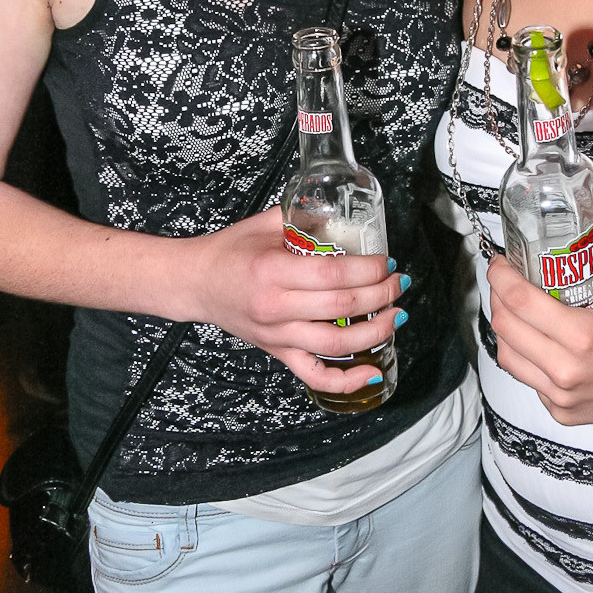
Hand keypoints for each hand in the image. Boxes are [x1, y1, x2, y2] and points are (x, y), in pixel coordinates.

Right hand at [184, 206, 405, 393]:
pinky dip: (346, 381)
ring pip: (336, 345)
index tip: (386, 261)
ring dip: (376, 332)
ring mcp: (277, 335)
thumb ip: (304, 216)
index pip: (334, 274)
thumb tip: (344, 212)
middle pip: (342, 308)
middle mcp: (276, 307)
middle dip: (381, 295)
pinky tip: (372, 372)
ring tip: (396, 314)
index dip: (369, 269)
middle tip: (398, 282)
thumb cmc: (230, 251)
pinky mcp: (277, 352)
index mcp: (274, 271)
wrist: (195, 282)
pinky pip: (314, 375)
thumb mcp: (265, 223)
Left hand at [488, 202, 592, 423]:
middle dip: (498, 298)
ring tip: (514, 307)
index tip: (500, 261)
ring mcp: (562, 396)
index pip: (519, 302)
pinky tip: (536, 339)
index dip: (500, 277)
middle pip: (505, 328)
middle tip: (505, 280)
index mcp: (585, 336)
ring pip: (508, 356)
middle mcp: (568, 371)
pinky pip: (527, 378)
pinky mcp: (562, 412)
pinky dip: (525, 356)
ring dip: (506, 328)